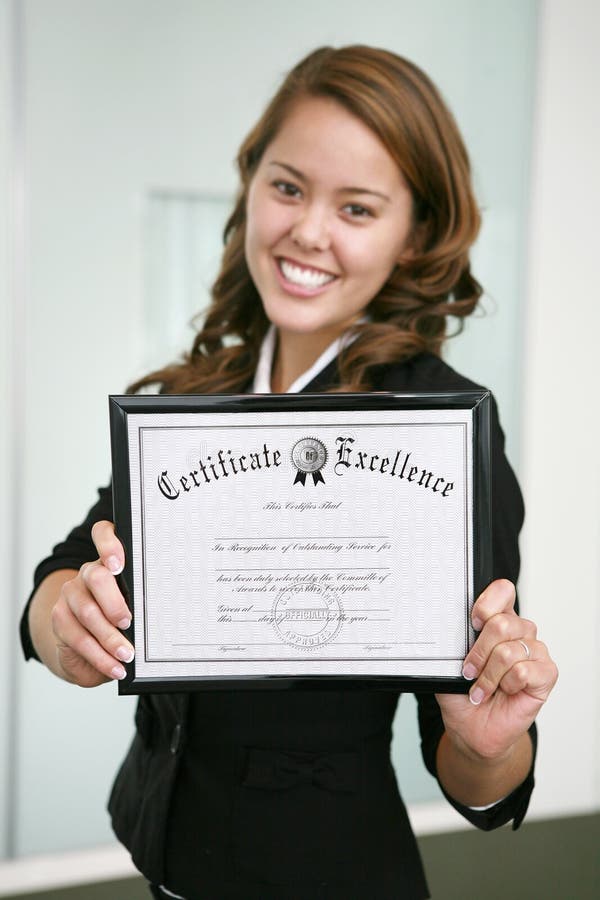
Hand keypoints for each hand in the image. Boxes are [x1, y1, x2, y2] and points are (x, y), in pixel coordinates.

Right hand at [50, 521, 133, 686]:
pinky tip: (114, 667)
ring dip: (110, 638)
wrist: (87, 646)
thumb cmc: (122, 622)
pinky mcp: (60, 618)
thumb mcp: (135, 609)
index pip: (104, 534)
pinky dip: (100, 656)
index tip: (119, 564)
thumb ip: (141, 603)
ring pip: (88, 612)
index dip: (109, 544)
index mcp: (110, 561)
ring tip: (127, 655)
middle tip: (129, 622)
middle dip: (114, 602)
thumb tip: (163, 615)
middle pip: (97, 577)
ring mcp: (71, 594)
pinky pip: (78, 638)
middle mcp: (88, 573)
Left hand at [436, 579, 557, 761]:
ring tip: (481, 688)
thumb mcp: (449, 663)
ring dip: (489, 675)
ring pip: (509, 651)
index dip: (487, 603)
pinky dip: (506, 685)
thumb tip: (445, 628)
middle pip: (501, 623)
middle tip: (469, 670)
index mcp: (498, 620)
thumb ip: (453, 643)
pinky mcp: (546, 674)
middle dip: (478, 651)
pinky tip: (504, 692)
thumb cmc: (463, 693)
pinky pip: (524, 671)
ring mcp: (535, 652)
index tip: (472, 623)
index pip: (503, 591)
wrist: (474, 728)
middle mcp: (520, 632)